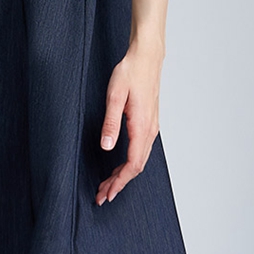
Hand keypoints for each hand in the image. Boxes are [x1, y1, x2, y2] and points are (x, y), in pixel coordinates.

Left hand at [95, 40, 163, 205]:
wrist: (146, 58)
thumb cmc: (130, 73)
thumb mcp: (115, 96)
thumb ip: (111, 123)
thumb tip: (106, 147)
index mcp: (142, 127)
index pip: (132, 165)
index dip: (119, 182)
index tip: (107, 193)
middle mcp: (150, 131)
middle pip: (136, 167)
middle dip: (119, 184)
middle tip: (102, 195)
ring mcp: (151, 127)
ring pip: (139, 160)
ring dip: (124, 175)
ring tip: (108, 185)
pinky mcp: (149, 123)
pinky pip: (140, 151)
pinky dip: (129, 164)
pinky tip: (119, 166)